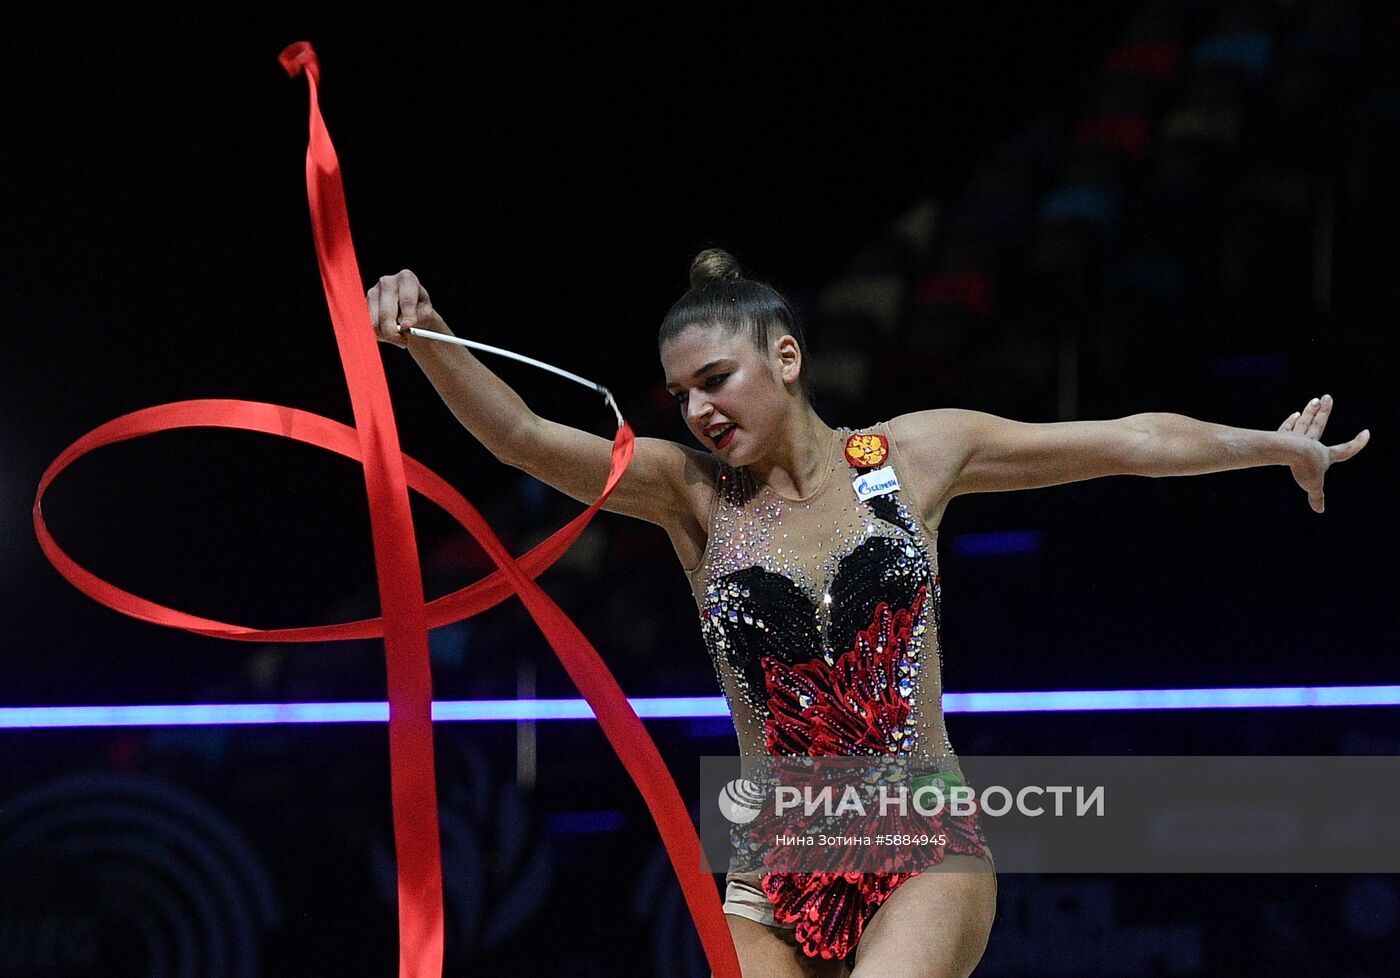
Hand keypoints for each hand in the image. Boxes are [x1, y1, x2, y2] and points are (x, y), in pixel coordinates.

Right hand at [366, 269, 449, 347]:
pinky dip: (380, 336)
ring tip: (400, 338)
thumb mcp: (427, 314)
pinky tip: (389, 334)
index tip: (408, 327)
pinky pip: (368, 327)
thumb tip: (406, 324)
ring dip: (388, 336)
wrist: (412, 316)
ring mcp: (372, 293)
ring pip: (375, 323)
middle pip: (387, 313)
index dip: (408, 314)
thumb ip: (420, 317)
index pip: (406, 298)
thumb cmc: (421, 313)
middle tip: (404, 341)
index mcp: (406, 278)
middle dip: (395, 331)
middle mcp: (387, 282)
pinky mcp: (363, 306)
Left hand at [1280, 394, 1369, 512]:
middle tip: (1328, 398)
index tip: (1366, 433)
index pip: (1345, 450)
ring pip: (1305, 422)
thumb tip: (1319, 510)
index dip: (1356, 444)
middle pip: (1319, 425)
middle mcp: (1312, 443)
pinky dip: (1291, 422)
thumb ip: (1316, 496)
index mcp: (1324, 455)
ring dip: (1310, 411)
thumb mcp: (1312, 485)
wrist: (1287, 452)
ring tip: (1315, 399)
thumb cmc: (1303, 467)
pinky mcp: (1282, 437)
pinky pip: (1288, 428)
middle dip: (1325, 413)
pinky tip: (1294, 415)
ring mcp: (1297, 438)